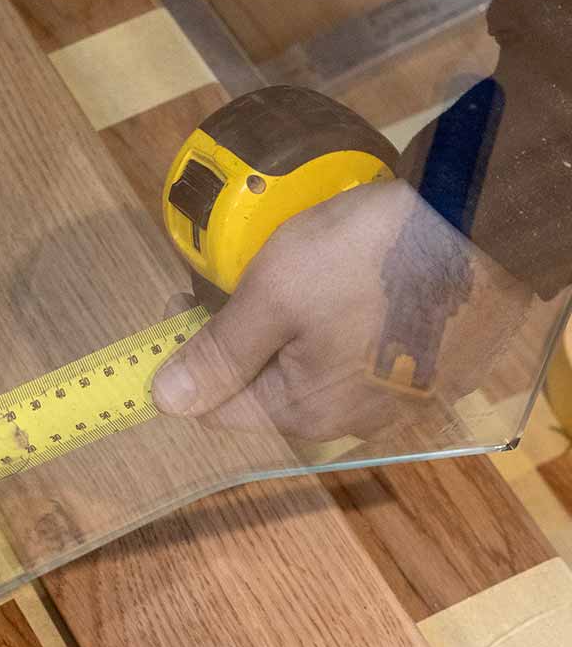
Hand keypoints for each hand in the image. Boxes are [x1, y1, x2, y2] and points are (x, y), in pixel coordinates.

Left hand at [151, 177, 530, 441]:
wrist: (482, 225)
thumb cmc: (368, 257)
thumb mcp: (275, 293)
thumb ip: (220, 352)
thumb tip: (165, 403)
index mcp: (304, 412)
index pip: (218, 408)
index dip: (191, 356)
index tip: (188, 298)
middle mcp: (353, 420)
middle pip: (271, 387)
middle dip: (248, 337)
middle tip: (249, 272)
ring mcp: (402, 398)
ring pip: (321, 367)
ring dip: (300, 328)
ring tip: (307, 270)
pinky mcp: (436, 367)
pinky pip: (369, 353)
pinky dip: (349, 321)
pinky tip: (357, 280)